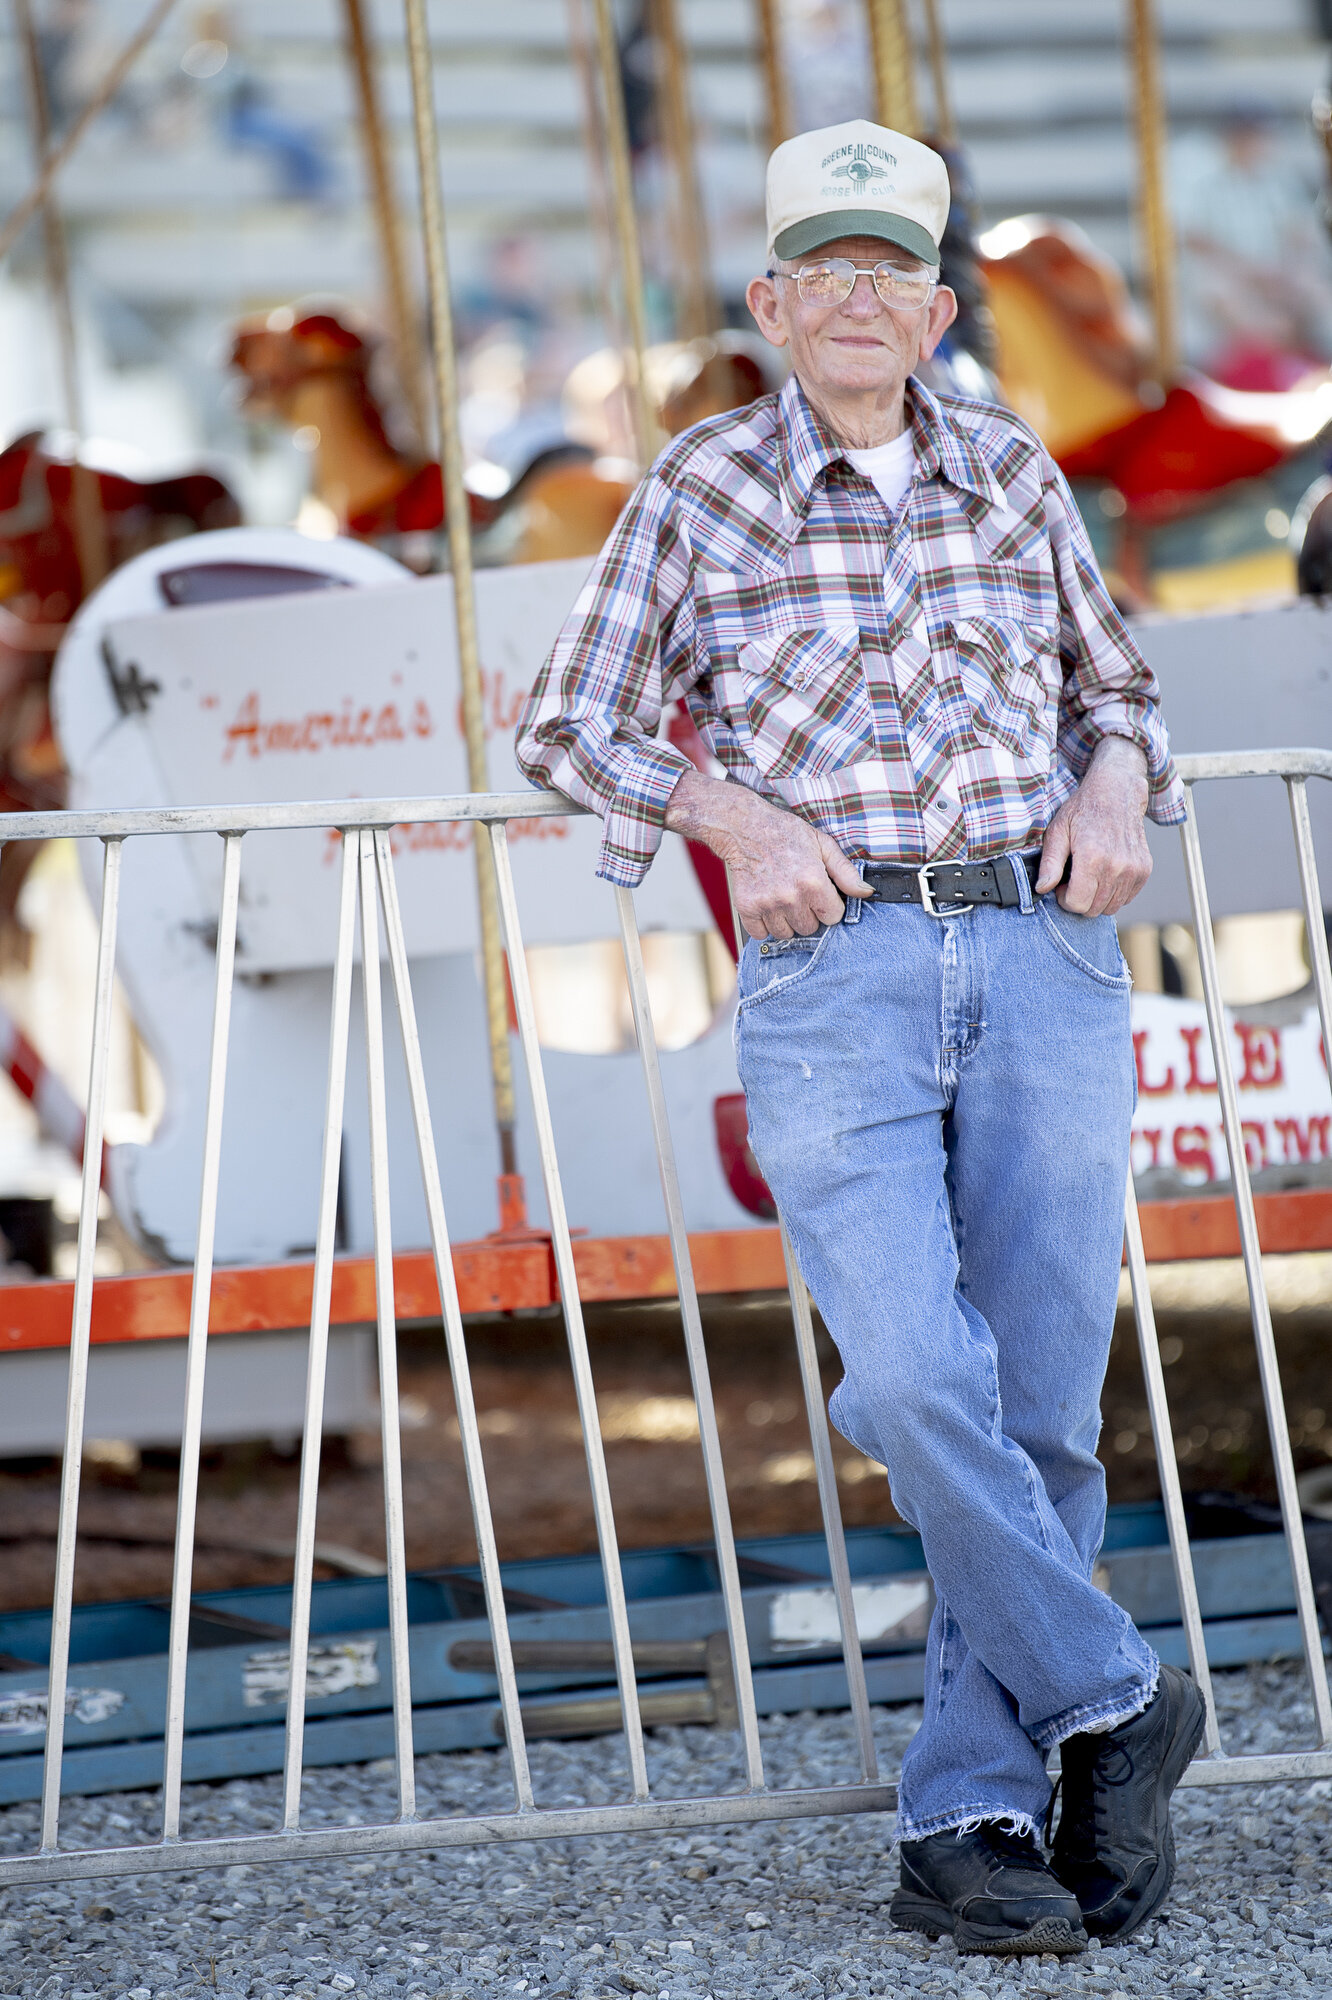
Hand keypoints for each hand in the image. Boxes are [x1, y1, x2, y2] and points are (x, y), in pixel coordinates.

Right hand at [664, 768, 870, 939]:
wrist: (745, 828)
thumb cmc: (785, 834)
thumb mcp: (823, 845)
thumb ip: (846, 872)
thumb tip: (867, 892)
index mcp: (813, 881)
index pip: (832, 917)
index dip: (828, 906)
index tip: (819, 895)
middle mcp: (791, 896)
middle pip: (809, 928)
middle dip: (807, 914)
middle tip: (798, 893)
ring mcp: (768, 904)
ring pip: (786, 933)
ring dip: (786, 921)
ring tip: (782, 898)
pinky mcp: (747, 908)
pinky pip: (761, 934)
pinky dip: (764, 924)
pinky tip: (766, 904)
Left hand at [1036, 735, 1150, 917]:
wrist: (1117, 792)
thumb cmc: (1084, 810)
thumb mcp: (1058, 831)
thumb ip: (1050, 863)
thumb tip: (1042, 889)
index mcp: (1092, 857)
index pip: (1077, 904)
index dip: (1064, 899)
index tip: (1061, 886)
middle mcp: (1116, 866)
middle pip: (1093, 909)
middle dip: (1079, 900)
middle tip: (1074, 880)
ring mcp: (1133, 869)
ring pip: (1111, 907)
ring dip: (1096, 898)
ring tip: (1089, 876)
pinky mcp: (1144, 870)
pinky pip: (1126, 898)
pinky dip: (1113, 893)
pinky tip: (1104, 874)